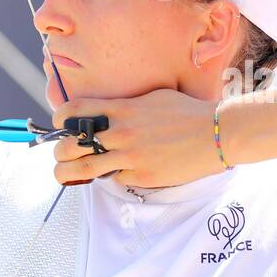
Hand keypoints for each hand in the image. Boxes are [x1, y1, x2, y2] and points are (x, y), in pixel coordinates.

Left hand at [49, 89, 224, 188]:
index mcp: (122, 108)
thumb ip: (124, 106)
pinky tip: (122, 170)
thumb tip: (102, 113)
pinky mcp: (141, 176)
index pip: (74, 111)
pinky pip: (115, 179)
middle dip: (58, 152)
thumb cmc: (187, 113)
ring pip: (83, 170)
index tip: (59, 124)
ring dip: (67, 173)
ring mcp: (130, 156)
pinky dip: (113, 176)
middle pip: (70, 145)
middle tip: (59, 155)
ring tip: (63, 174)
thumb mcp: (153, 97)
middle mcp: (121, 132)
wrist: (217, 133)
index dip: (59, 119)